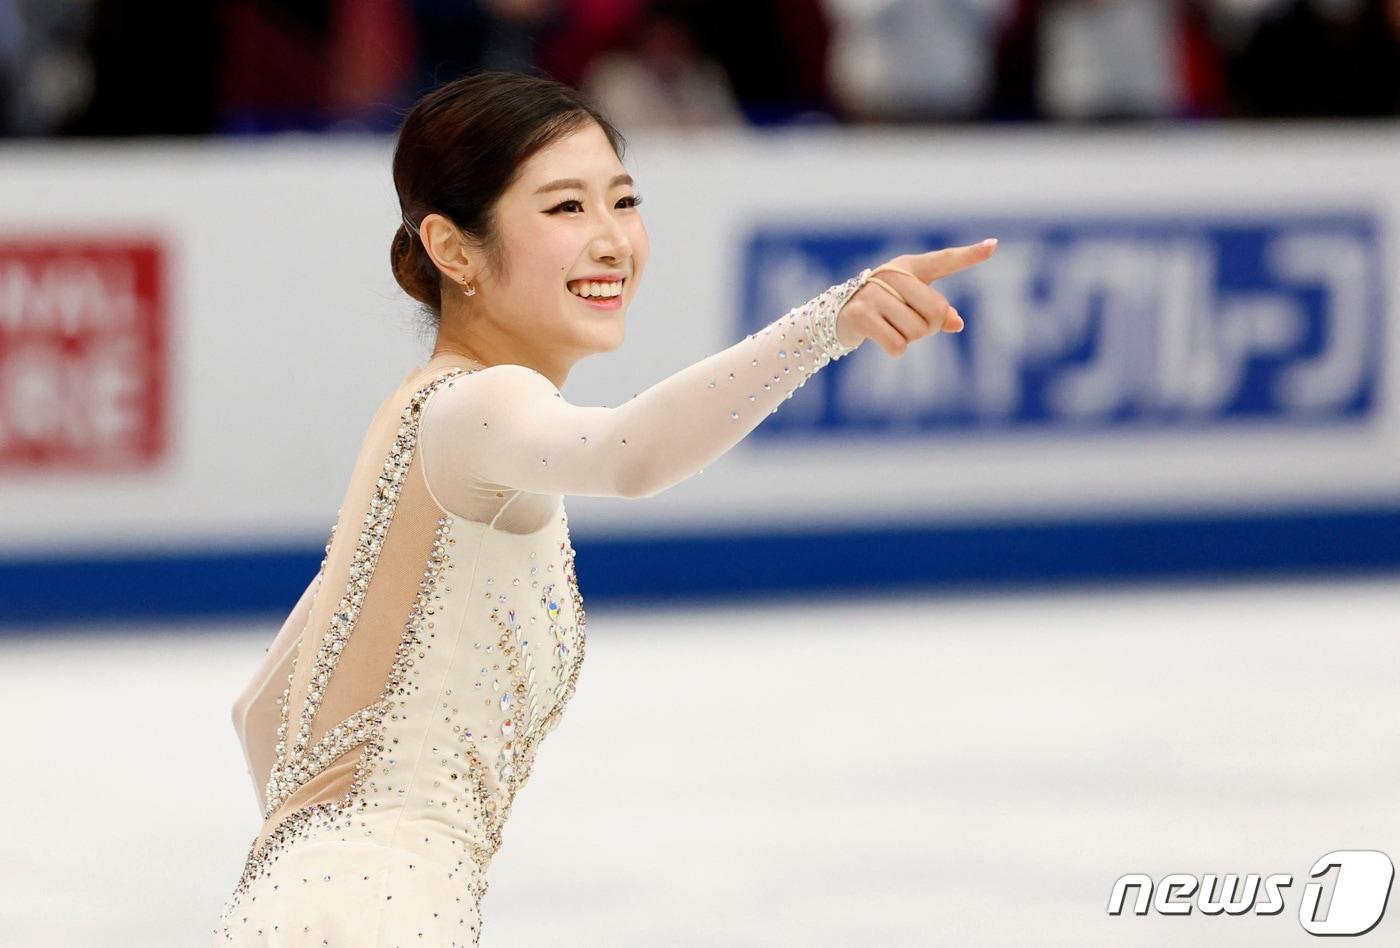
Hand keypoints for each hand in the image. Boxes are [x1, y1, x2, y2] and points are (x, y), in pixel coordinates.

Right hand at [836, 239, 997, 354]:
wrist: (837, 315)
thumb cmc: (884, 307)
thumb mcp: (911, 305)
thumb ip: (937, 312)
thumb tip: (956, 323)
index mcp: (910, 267)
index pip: (944, 261)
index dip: (969, 255)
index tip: (993, 246)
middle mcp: (892, 275)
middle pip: (935, 311)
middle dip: (929, 327)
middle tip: (912, 325)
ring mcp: (874, 293)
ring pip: (916, 330)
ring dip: (910, 339)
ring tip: (892, 328)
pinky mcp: (861, 314)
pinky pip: (897, 343)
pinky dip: (896, 349)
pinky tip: (883, 339)